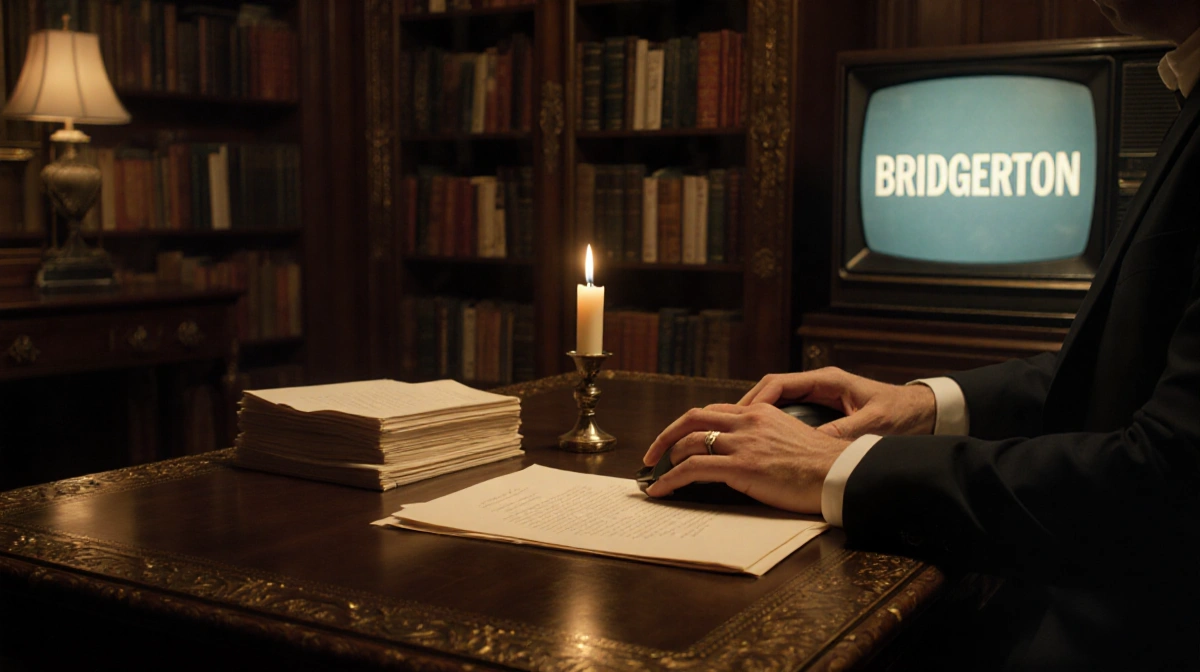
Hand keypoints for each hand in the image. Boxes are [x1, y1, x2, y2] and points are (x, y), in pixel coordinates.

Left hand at [641, 403, 849, 513]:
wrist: (840, 473)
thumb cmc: (822, 464)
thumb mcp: (790, 436)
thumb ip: (765, 436)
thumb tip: (746, 452)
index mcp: (759, 413)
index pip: (713, 412)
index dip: (690, 426)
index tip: (679, 440)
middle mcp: (747, 422)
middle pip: (692, 419)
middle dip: (666, 436)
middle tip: (653, 454)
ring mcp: (742, 443)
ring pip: (688, 442)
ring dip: (665, 459)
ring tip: (654, 476)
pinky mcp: (740, 466)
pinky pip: (692, 468)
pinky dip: (669, 478)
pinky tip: (660, 490)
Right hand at [738, 368, 936, 439]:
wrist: (926, 411)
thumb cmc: (903, 415)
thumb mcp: (871, 425)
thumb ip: (841, 433)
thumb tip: (809, 446)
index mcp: (827, 380)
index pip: (778, 383)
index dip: (754, 400)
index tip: (738, 417)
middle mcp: (820, 383)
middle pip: (771, 390)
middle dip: (746, 408)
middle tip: (724, 427)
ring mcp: (821, 394)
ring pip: (777, 401)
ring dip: (755, 416)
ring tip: (735, 435)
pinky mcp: (824, 407)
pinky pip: (788, 412)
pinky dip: (771, 423)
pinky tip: (761, 441)